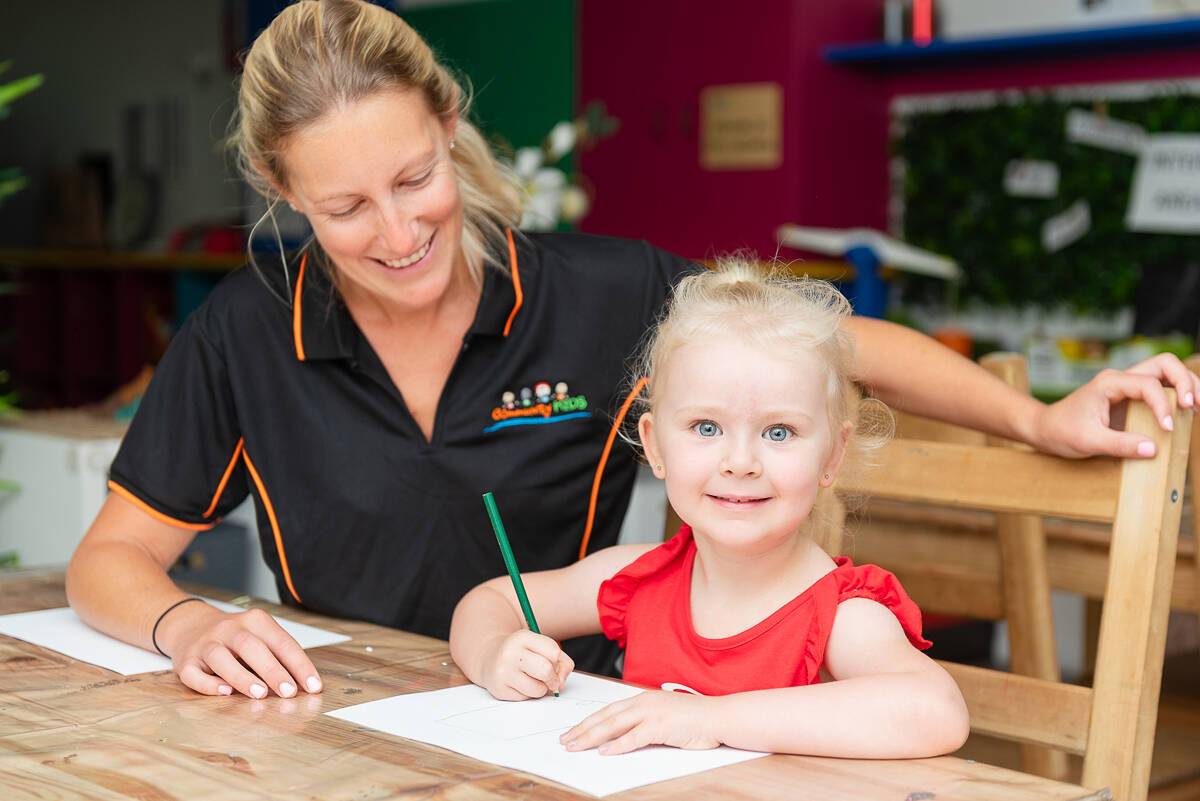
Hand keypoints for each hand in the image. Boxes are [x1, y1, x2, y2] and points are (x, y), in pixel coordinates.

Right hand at [158, 602, 321, 698]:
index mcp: (255, 620)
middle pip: (252, 647)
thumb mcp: (259, 636)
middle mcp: (229, 629)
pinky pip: (194, 673)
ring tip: (260, 694)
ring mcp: (205, 644)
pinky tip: (224, 692)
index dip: (299, 665)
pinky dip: (209, 684)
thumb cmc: (235, 638)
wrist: (191, 626)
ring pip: (221, 658)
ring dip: (242, 677)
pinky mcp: (185, 661)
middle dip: (273, 670)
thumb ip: (277, 656)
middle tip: (289, 692)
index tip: (314, 686)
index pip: (281, 642)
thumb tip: (302, 686)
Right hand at [478, 630, 573, 700]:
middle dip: (552, 678)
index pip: (553, 651)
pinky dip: (528, 694)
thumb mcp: (539, 646)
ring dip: (541, 689)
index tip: (552, 662)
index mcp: (523, 637)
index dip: (557, 661)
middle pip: (546, 671)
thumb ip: (561, 660)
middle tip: (548, 677)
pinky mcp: (499, 689)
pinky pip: (526, 698)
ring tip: (532, 680)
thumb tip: (562, 681)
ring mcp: (503, 672)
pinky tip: (520, 684)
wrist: (489, 657)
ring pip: (538, 689)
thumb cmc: (520, 652)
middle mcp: (510, 653)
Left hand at [560, 690, 720, 754]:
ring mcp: (651, 713)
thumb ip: (643, 723)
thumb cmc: (694, 718)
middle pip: (605, 716)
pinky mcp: (660, 726)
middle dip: (582, 729)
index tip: (574, 730)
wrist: (717, 716)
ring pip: (613, 725)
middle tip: (565, 740)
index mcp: (642, 699)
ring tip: (576, 746)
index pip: (608, 710)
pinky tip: (604, 751)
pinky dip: (617, 745)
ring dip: (592, 737)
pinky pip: (634, 737)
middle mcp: (643, 702)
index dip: (589, 721)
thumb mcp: (663, 716)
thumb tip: (621, 737)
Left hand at [1031, 353, 1198, 458]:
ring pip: (1165, 372)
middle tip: (1194, 406)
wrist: (1045, 429)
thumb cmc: (1062, 431)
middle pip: (1164, 364)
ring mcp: (1127, 387)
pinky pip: (1160, 389)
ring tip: (1198, 407)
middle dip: (1185, 381)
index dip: (1163, 405)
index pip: (1148, 385)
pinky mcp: (1131, 398)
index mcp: (1109, 383)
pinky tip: (1187, 412)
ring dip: (1186, 385)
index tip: (1167, 429)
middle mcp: (1121, 379)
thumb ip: (1120, 444)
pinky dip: (1177, 395)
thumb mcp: (1088, 441)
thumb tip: (1153, 449)